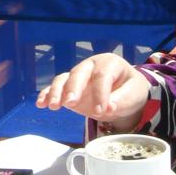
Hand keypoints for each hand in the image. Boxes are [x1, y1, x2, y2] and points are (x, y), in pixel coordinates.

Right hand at [36, 53, 150, 128]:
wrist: (125, 93)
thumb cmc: (130, 90)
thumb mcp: (134, 94)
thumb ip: (122, 100)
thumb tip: (108, 108)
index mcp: (110, 63)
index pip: (103, 76)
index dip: (101, 93)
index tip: (101, 111)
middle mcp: (91, 66)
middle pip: (79, 73)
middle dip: (74, 87)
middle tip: (70, 103)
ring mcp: (78, 76)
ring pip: (64, 78)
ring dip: (57, 91)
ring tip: (53, 106)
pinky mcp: (69, 88)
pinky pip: (56, 88)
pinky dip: (47, 94)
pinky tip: (41, 104)